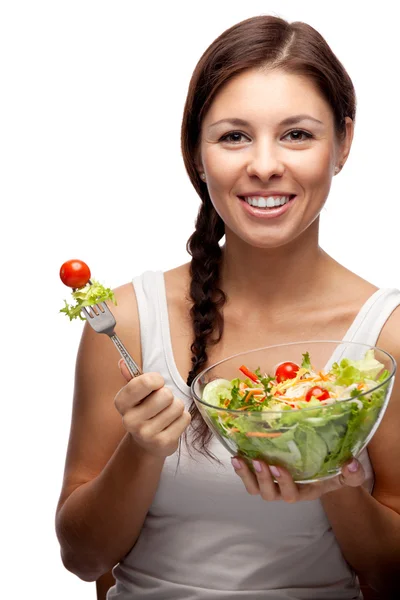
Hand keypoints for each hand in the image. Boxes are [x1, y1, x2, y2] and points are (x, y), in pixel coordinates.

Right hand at [114, 359, 190, 457]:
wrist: (146, 443)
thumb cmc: (144, 410)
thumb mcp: (136, 394)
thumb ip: (131, 376)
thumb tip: (122, 362)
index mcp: (121, 403)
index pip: (144, 382)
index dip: (156, 379)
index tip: (156, 384)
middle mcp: (130, 420)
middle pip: (165, 395)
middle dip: (168, 395)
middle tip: (161, 402)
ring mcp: (146, 434)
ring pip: (177, 406)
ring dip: (176, 406)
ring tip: (166, 413)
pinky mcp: (163, 443)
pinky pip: (185, 418)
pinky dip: (182, 418)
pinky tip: (171, 423)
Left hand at [231, 456, 364, 501]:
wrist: (322, 468)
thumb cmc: (333, 473)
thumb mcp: (346, 475)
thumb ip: (353, 474)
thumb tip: (351, 463)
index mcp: (303, 493)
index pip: (291, 495)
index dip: (283, 483)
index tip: (278, 466)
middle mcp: (284, 491)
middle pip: (269, 494)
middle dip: (263, 479)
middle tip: (259, 461)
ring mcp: (272, 484)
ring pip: (254, 488)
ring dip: (245, 476)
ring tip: (239, 460)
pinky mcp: (262, 474)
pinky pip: (248, 477)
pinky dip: (240, 469)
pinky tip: (236, 455)